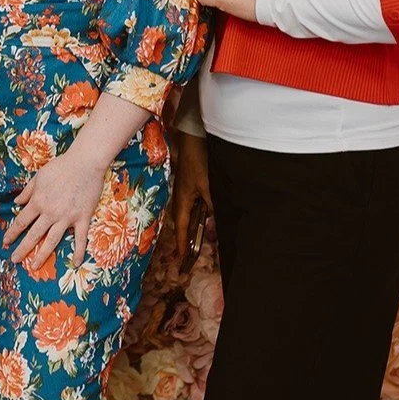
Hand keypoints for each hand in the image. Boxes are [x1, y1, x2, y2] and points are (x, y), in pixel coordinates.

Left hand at [3, 147, 111, 267]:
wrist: (85, 163)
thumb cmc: (61, 166)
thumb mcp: (39, 176)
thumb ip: (28, 191)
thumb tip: (16, 202)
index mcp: (38, 201)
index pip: (21, 221)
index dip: (12, 233)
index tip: (5, 242)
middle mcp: (50, 213)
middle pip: (33, 235)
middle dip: (22, 249)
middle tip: (14, 260)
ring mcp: (67, 218)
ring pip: (52, 241)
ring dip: (42, 255)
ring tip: (34, 266)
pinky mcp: (82, 219)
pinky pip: (80, 238)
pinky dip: (78, 252)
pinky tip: (75, 263)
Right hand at [169, 130, 211, 263]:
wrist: (195, 138)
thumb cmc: (198, 160)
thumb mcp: (209, 186)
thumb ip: (213, 205)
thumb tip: (217, 223)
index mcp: (182, 200)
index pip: (181, 228)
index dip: (181, 245)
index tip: (181, 261)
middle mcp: (182, 197)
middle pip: (184, 223)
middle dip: (186, 239)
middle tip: (188, 255)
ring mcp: (188, 191)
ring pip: (191, 215)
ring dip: (195, 227)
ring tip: (201, 241)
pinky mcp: (194, 185)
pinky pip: (197, 206)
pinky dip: (201, 215)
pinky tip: (211, 218)